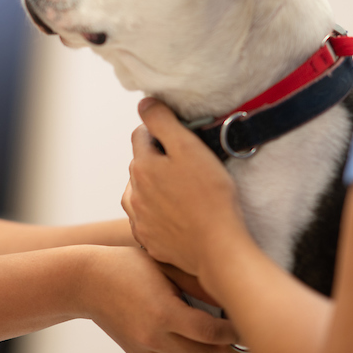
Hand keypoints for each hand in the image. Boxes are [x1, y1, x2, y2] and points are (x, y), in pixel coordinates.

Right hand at [80, 245, 250, 352]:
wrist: (88, 282)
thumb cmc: (125, 266)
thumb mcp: (164, 266)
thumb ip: (197, 284)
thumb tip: (229, 298)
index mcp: (163, 312)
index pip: (209, 334)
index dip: (233, 335)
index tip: (247, 329)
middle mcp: (154, 337)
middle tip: (252, 352)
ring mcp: (146, 350)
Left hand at [123, 98, 252, 281]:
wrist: (219, 248)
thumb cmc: (210, 195)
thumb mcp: (189, 147)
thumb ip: (163, 122)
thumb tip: (144, 104)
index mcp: (141, 167)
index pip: (141, 135)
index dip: (161, 131)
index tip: (181, 138)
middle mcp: (133, 194)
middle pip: (141, 165)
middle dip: (158, 159)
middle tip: (188, 165)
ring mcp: (140, 221)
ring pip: (140, 193)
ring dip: (155, 188)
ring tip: (183, 191)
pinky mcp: (150, 242)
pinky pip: (148, 221)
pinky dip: (158, 214)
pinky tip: (179, 215)